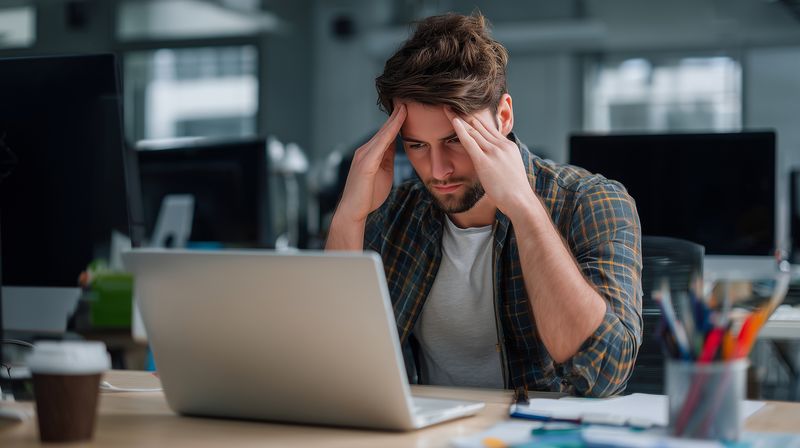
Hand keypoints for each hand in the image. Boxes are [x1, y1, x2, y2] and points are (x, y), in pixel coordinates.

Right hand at [336, 103, 406, 222]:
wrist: (353, 211)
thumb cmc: (368, 195)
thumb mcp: (384, 172)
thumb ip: (388, 158)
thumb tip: (396, 144)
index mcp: (370, 153)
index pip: (386, 133)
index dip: (397, 120)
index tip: (408, 108)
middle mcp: (365, 150)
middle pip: (384, 129)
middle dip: (396, 114)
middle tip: (408, 98)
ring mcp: (364, 155)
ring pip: (382, 133)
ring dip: (394, 119)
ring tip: (405, 105)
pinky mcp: (365, 163)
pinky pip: (381, 143)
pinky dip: (390, 130)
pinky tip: (399, 122)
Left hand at [444, 109, 533, 217]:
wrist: (519, 200)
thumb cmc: (514, 190)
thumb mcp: (509, 169)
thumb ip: (500, 160)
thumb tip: (492, 161)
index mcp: (507, 146)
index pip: (488, 128)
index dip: (475, 118)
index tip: (464, 110)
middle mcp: (501, 145)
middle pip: (480, 124)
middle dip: (465, 113)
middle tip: (452, 102)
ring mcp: (493, 152)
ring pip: (474, 130)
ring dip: (459, 118)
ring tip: (447, 107)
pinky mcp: (484, 161)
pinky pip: (470, 141)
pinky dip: (460, 129)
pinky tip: (453, 120)